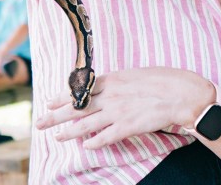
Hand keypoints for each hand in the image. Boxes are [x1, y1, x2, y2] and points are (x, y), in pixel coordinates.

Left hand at [35, 67, 211, 148]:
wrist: (180, 93)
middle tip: (40, 122)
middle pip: (77, 107)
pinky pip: (105, 137)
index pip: (80, 90)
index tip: (48, 101)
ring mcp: (118, 112)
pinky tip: (85, 146)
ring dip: (70, 132)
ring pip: (86, 124)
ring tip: (57, 137)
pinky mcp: (128, 127)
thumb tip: (104, 87)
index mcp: (112, 80)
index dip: (63, 97)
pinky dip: (94, 142)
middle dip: (56, 115)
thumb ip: (117, 82)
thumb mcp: (134, 74)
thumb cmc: (162, 80)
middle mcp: (111, 96)